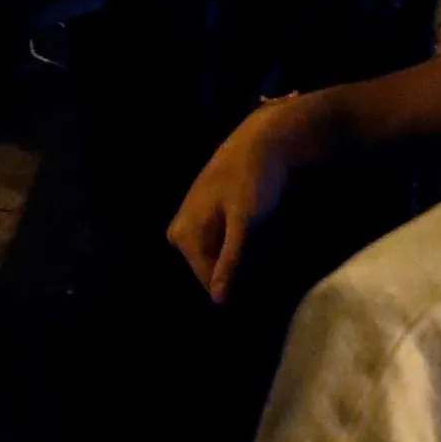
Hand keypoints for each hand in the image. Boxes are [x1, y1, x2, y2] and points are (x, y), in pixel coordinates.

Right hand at [169, 92, 325, 299]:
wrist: (260, 141)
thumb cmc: (253, 180)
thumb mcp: (245, 224)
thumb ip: (230, 261)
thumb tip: (217, 300)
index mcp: (183, 236)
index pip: (209, 282)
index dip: (238, 282)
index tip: (262, 272)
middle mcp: (178, 232)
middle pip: (211, 268)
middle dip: (237, 266)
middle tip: (262, 246)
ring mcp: (187, 221)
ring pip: (216, 255)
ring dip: (238, 253)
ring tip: (260, 234)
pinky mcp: (199, 214)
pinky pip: (217, 241)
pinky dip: (235, 240)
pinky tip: (252, 226)